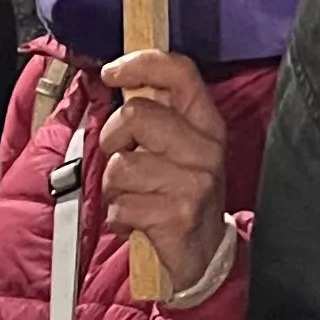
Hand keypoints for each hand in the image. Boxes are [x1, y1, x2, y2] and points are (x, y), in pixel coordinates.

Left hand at [98, 50, 237, 297]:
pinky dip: (118, 217)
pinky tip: (136, 222)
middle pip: (136, 116)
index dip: (142, 63)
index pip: (180, 73)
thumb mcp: (178, 150)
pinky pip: (121, 204)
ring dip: (114, 188)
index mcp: (206, 124)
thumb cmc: (180, 196)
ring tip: (133, 198)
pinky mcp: (179, 214)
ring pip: (121, 165)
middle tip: (123, 159)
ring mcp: (195, 182)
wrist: (204, 257)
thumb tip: (119, 76)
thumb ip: (155, 114)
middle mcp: (206, 149)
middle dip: (113, 140)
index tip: (112, 72)